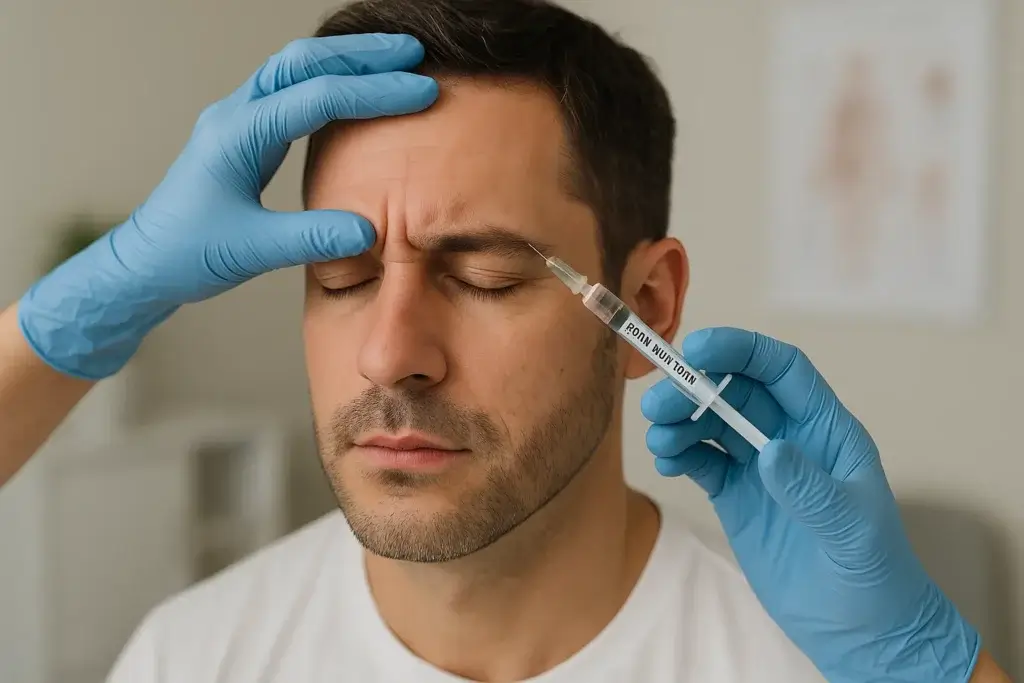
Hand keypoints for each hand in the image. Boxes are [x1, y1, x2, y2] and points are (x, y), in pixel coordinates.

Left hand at [18, 33, 436, 379]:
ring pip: (296, 69)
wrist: (145, 264)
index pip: (317, 97)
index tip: (422, 93)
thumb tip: (372, 230)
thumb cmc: (188, 254)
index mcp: (238, 135)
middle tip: (414, 52)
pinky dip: (329, 80)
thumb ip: (311, 237)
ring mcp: (239, 121)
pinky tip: (355, 91)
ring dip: (346, 60)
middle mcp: (236, 115)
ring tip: (395, 60)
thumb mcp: (252, 250)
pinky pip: (290, 91)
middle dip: (362, 54)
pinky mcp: (245, 135)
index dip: (374, 92)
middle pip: (304, 62)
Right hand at [641, 327, 980, 682]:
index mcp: (827, 431)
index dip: (742, 352)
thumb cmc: (874, 575)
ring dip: (681, 421)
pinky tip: (667, 460)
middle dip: (696, 388)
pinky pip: (702, 460)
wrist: (861, 631)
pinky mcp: (737, 497)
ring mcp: (760, 468)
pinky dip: (679, 454)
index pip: (782, 371)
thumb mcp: (851, 530)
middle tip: (659, 405)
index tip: (698, 350)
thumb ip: (811, 489)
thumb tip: (769, 450)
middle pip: (737, 392)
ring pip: (713, 423)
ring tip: (658, 438)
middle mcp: (790, 439)